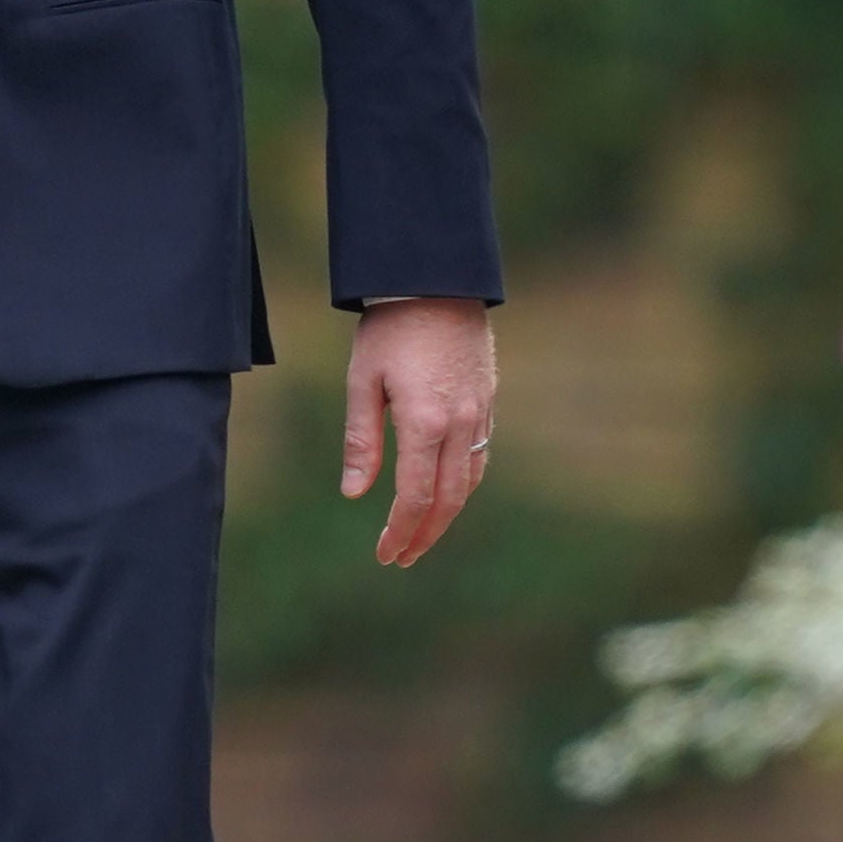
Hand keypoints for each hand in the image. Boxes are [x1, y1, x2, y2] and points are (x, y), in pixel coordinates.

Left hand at [340, 298, 495, 565]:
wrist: (437, 282)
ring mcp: (480, 414)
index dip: (401, 531)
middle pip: (449, 500)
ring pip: (470, 481)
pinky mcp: (488, 401)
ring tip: (422, 534)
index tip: (386, 555)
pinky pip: (481, 455)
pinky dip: (464, 483)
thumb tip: (354, 494)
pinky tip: (448, 492)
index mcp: (425, 423)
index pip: (415, 496)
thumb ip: (361, 440)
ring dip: (447, 514)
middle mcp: (460, 425)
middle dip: (425, 534)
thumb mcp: (362, 381)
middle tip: (402, 558)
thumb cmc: (389, 329)